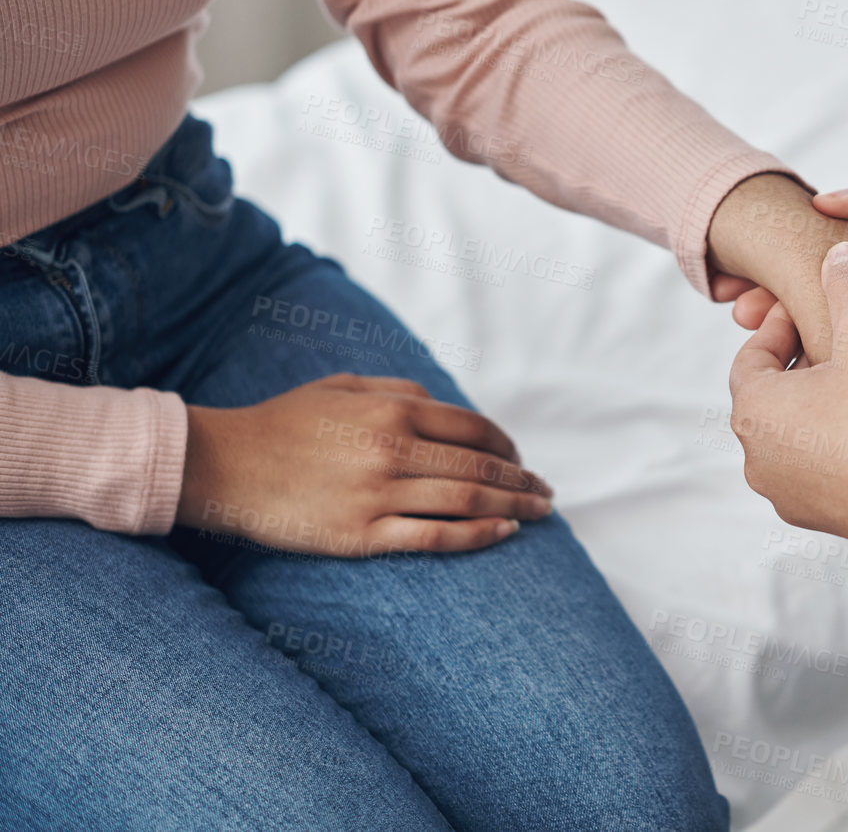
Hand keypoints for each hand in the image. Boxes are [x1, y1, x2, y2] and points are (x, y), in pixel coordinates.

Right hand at [177, 374, 554, 556]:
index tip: (520, 459)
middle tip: (546, 492)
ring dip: (513, 507)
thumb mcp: (343, 387)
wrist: (223, 466)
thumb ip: (399, 390)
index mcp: (392, 410)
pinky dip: (477, 536)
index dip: (507, 446)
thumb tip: (448, 406)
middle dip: (522, 480)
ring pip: (467, 501)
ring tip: (537, 512)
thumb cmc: (283, 423)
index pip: (475, 428)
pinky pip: (433, 538)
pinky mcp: (360, 536)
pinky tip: (503, 534)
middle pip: (480, 466)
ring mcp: (378, 495)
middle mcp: (392, 450)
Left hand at [729, 241, 847, 552]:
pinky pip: (826, 470)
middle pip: (774, 396)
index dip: (782, 323)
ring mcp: (792, 497)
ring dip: (826, 406)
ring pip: (800, 436)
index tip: (812, 307)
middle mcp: (760, 461)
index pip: (752, 355)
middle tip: (841, 341)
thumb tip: (839, 253)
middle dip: (805, 364)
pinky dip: (845, 443)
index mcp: (755, 412)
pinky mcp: (827, 521)